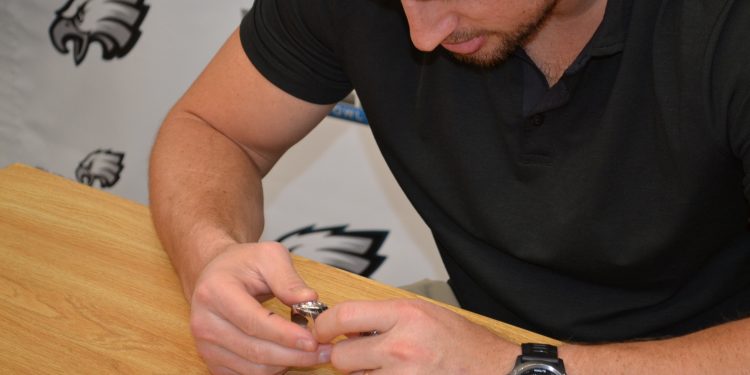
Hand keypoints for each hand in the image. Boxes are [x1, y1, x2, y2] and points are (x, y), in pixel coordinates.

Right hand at [188, 241, 331, 373]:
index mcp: (215, 292)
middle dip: (293, 354)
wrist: (215, 275)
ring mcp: (206, 346)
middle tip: (323, 350)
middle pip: (255, 350)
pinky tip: (290, 357)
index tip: (313, 340)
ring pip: (253, 369)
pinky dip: (273, 370)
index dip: (285, 335)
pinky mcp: (213, 361)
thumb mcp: (268, 256)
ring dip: (286, 364)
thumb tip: (309, 299)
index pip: (254, 322)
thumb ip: (288, 278)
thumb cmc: (243, 264)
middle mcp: (204, 322)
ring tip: (312, 353)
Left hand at [313, 299, 516, 373]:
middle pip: (341, 356)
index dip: (323, 326)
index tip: (321, 331)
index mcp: (405, 315)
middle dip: (345, 358)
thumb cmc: (461, 342)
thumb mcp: (423, 313)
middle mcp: (401, 346)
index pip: (343, 316)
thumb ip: (382, 317)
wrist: (496, 370)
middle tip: (362, 356)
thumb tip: (344, 328)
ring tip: (389, 368)